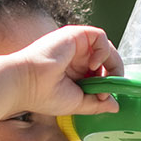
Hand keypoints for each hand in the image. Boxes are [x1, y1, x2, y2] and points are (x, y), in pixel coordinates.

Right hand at [7, 25, 122, 116]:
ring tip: (104, 78)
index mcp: (74, 71)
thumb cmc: (43, 95)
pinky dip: (104, 51)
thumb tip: (116, 106)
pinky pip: (100, 36)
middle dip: (114, 74)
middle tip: (108, 88)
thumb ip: (96, 104)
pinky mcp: (74, 35)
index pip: (101, 72)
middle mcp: (75, 56)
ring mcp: (75, 44)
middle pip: (107, 58)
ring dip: (112, 64)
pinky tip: (93, 66)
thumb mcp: (77, 103)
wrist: (24, 84)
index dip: (108, 84)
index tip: (104, 98)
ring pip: (106, 47)